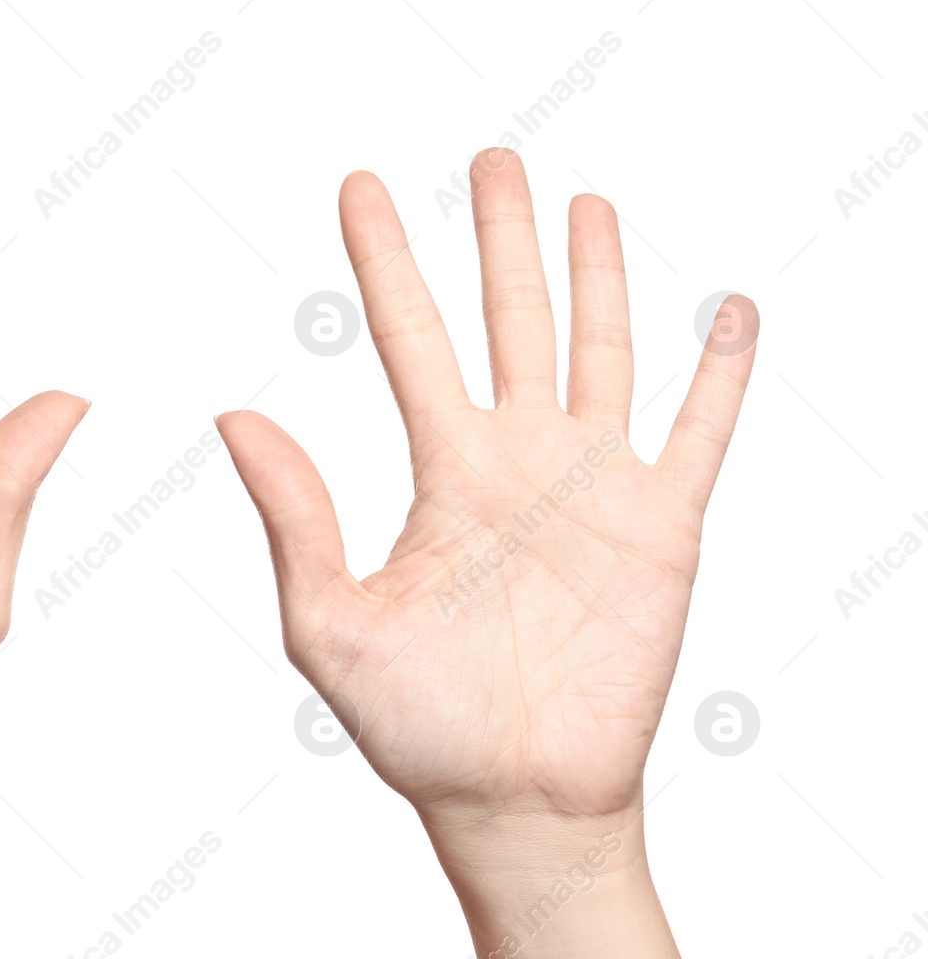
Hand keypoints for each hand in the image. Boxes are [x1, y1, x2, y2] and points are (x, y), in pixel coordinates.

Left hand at [219, 149, 756, 827]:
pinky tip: (725, 310)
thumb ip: (294, 518)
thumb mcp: (330, 623)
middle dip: (497, 240)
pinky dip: (718, 374)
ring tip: (582, 202)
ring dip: (595, 278)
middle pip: (508, 320)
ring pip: (599, 352)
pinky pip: (699, 434)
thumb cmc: (417, 727)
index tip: (360, 186)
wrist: (512, 799)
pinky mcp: (661, 529)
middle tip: (487, 159)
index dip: (383, 261)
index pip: (407, 337)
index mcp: (440, 472)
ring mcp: (592, 487)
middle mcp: (516, 460)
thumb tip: (234, 415)